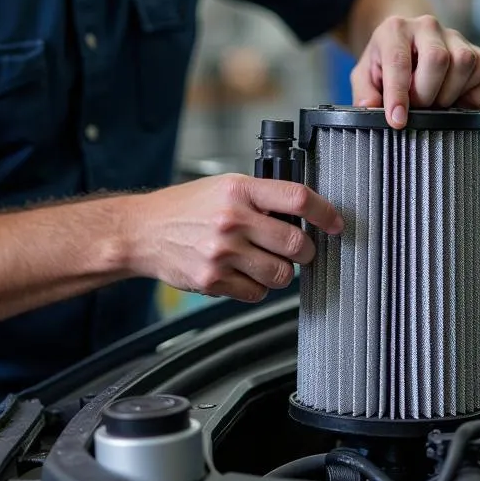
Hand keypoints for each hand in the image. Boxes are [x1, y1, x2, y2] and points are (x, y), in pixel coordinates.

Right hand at [127, 174, 343, 303]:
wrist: (144, 231)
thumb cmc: (186, 207)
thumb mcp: (225, 187)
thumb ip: (262, 197)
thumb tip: (304, 214)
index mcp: (239, 190)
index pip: (297, 198)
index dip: (325, 213)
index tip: (335, 223)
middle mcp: (232, 220)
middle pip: (296, 243)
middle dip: (306, 251)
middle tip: (300, 249)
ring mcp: (222, 253)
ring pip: (281, 275)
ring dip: (283, 272)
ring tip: (267, 261)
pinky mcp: (213, 281)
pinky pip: (257, 293)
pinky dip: (258, 287)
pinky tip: (243, 272)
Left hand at [351, 14, 479, 126]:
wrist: (408, 42)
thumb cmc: (385, 62)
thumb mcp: (365, 75)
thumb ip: (364, 92)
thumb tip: (373, 108)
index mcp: (394, 29)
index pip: (399, 61)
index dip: (398, 94)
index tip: (397, 120)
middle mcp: (427, 26)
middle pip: (437, 59)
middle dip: (426, 93)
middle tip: (417, 107)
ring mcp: (456, 37)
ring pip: (464, 63)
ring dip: (449, 94)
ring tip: (434, 102)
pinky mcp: (478, 51)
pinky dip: (473, 96)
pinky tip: (455, 99)